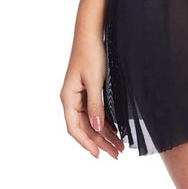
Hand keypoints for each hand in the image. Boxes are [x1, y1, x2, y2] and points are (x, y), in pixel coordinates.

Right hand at [60, 34, 124, 158]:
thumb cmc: (92, 54)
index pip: (75, 128)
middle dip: (100, 142)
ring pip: (91, 121)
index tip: (99, 155)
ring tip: (119, 147)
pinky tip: (116, 130)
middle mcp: (72, 99)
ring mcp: (80, 95)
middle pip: (85, 127)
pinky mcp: (89, 89)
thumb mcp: (95, 81)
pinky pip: (95, 112)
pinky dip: (106, 122)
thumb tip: (98, 128)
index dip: (87, 143)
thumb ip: (96, 105)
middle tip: (116, 154)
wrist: (92, 33)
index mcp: (68, 98)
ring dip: (105, 134)